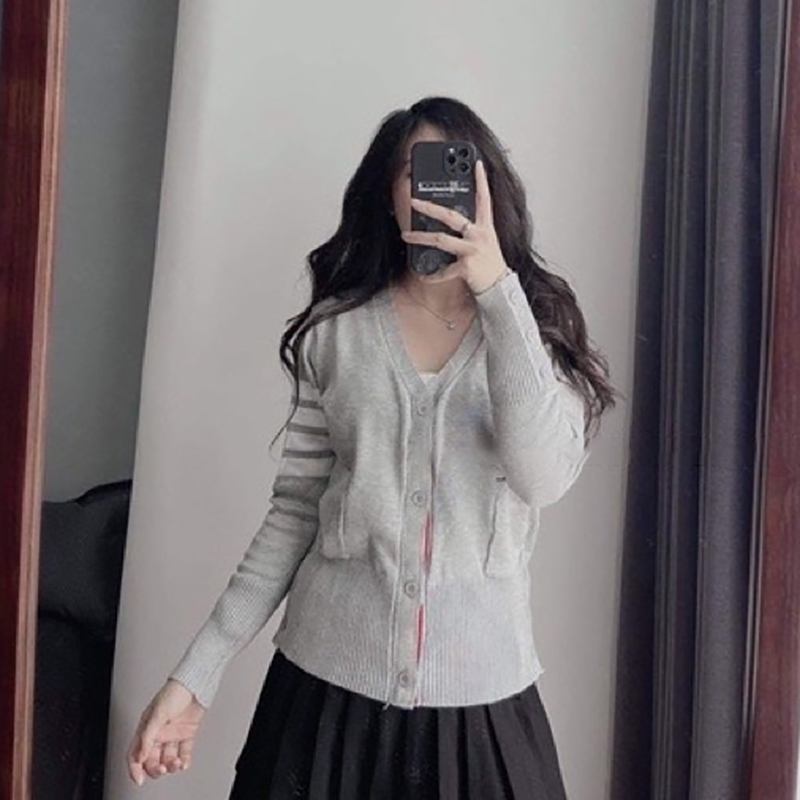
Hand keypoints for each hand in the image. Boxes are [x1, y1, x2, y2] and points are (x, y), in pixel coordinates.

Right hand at [126, 678, 205, 786]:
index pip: (135, 753)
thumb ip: (148, 736)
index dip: (135, 768)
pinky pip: (183, 751)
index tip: (139, 779)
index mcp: (146, 728)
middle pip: (152, 759)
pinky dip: (184, 760)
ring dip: (171, 765)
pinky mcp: (186, 733)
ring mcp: (173, 733)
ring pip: (168, 757)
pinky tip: (184, 763)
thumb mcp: (158, 713)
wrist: (196, 683)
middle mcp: (158, 732)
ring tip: (177, 764)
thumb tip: (139, 756)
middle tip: (162, 770)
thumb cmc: (174, 691)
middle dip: (156, 768)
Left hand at [400, 159, 510, 294]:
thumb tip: (449, 218)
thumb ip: (471, 229)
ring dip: (420, 237)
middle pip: (451, 216)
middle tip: (413, 201)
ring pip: (441, 240)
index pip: (485, 199)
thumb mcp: (484, 241)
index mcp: (485, 227)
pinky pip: (444, 270)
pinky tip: (422, 274)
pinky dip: (432, 274)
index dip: (482, 180)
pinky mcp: (467, 267)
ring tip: (406, 235)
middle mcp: (479, 236)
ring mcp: (473, 250)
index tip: (477, 163)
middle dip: (430, 207)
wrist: (499, 288)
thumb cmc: (489, 264)